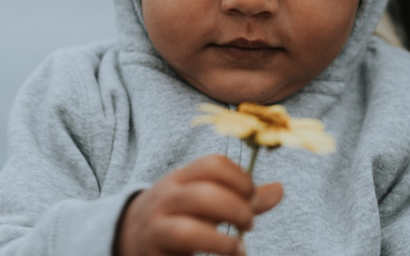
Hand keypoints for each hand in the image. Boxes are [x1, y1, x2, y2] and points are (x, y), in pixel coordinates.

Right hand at [116, 154, 282, 255]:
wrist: (129, 235)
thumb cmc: (178, 215)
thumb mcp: (206, 199)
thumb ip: (241, 197)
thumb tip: (280, 189)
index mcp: (181, 177)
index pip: (212, 164)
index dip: (240, 178)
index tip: (252, 195)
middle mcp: (166, 197)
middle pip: (203, 195)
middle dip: (235, 210)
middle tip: (249, 223)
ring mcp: (156, 226)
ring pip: (187, 230)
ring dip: (222, 241)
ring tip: (238, 248)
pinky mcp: (153, 251)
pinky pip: (181, 251)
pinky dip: (212, 252)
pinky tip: (230, 255)